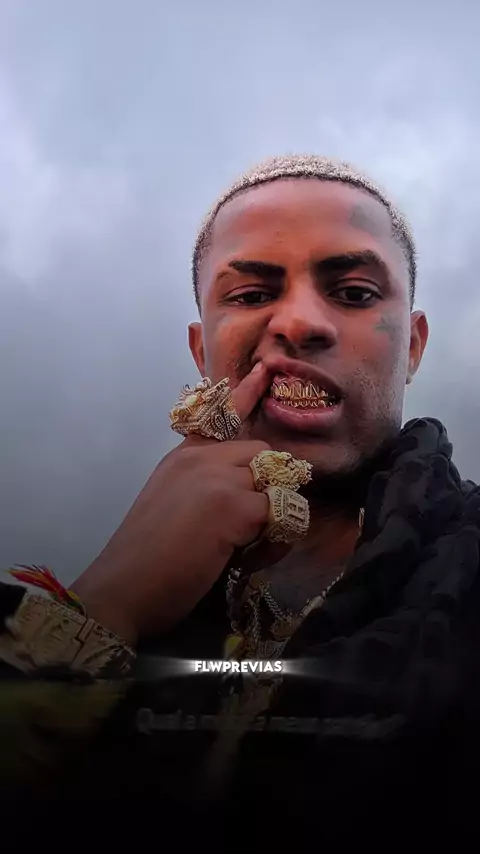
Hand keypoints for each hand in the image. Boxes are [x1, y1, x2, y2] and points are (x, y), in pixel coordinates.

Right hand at [72, 363, 275, 644]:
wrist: (122, 588)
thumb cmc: (144, 560)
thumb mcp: (172, 508)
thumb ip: (204, 490)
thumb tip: (248, 499)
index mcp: (182, 457)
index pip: (220, 416)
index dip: (245, 394)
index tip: (262, 372)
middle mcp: (200, 459)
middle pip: (261, 454)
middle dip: (267, 488)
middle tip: (253, 529)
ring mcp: (218, 477)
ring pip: (275, 484)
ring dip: (272, 518)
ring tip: (246, 552)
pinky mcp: (234, 505)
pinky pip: (280, 515)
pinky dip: (273, 542)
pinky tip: (245, 562)